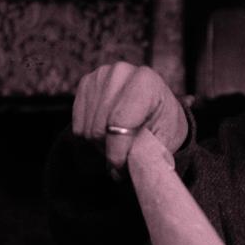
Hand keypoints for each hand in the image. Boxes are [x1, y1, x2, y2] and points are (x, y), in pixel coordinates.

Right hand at [72, 62, 187, 169]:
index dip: (118, 151)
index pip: (120, 121)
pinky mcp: (86, 84)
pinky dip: (91, 138)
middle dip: (110, 151)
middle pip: (100, 127)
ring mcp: (101, 76)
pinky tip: (109, 135)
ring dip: (101, 146)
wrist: (157, 109)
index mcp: (146, 81)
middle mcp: (122, 72)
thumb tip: (120, 172)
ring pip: (87, 129)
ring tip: (120, 145)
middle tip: (125, 159)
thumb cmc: (164, 124)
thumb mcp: (166, 140)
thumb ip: (146, 153)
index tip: (121, 169)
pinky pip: (78, 126)